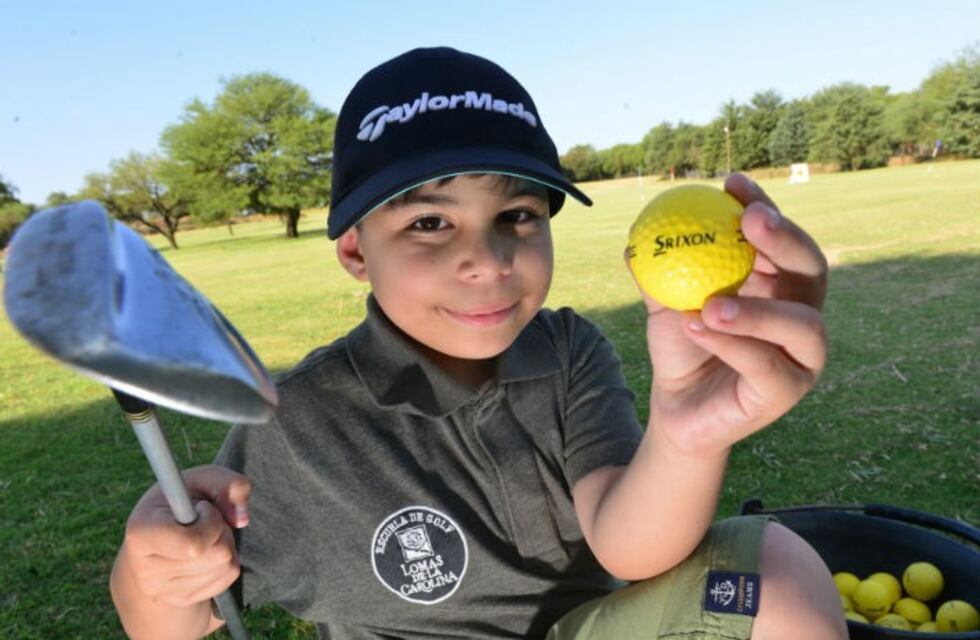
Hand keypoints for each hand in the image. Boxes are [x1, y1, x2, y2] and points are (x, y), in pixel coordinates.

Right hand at [119, 465, 250, 608]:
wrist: (157, 533)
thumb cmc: (181, 500)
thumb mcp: (201, 479)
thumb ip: (228, 484)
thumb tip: (241, 518)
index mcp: (141, 532)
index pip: (193, 544)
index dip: (210, 522)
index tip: (202, 508)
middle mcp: (144, 568)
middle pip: (218, 555)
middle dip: (223, 532)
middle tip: (207, 521)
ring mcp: (161, 589)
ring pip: (225, 568)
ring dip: (226, 546)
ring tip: (205, 535)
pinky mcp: (179, 599)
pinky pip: (226, 580)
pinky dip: (225, 563)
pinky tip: (206, 552)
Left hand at [631, 173, 827, 457]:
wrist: (676, 408)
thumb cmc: (682, 347)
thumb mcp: (664, 302)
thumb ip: (657, 269)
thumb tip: (637, 234)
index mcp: (779, 284)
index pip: (781, 237)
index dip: (762, 205)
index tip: (731, 184)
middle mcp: (801, 315)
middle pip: (813, 269)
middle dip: (786, 240)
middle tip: (749, 221)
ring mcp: (801, 358)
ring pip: (802, 324)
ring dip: (759, 309)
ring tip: (712, 303)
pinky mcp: (786, 393)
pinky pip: (766, 365)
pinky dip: (733, 344)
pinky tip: (698, 329)